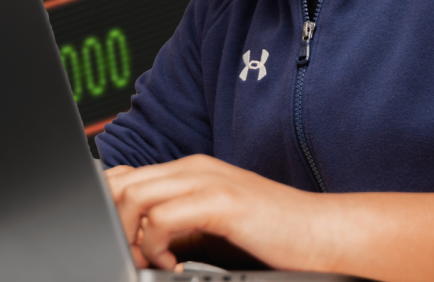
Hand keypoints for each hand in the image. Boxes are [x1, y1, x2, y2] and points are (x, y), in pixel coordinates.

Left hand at [104, 155, 325, 271]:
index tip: (122, 245)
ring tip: (153, 260)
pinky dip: (158, 246)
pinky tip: (176, 264)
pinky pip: (163, 217)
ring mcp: (206, 180)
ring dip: (132, 236)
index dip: (111, 211)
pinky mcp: (221, 201)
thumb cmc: (272, 234)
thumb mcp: (212, 229)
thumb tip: (138, 243)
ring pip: (133, 196)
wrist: (322, 232)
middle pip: (121, 183)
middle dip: (114, 225)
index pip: (125, 176)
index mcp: (189, 171)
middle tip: (133, 256)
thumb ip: (176, 228)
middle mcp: (193, 168)